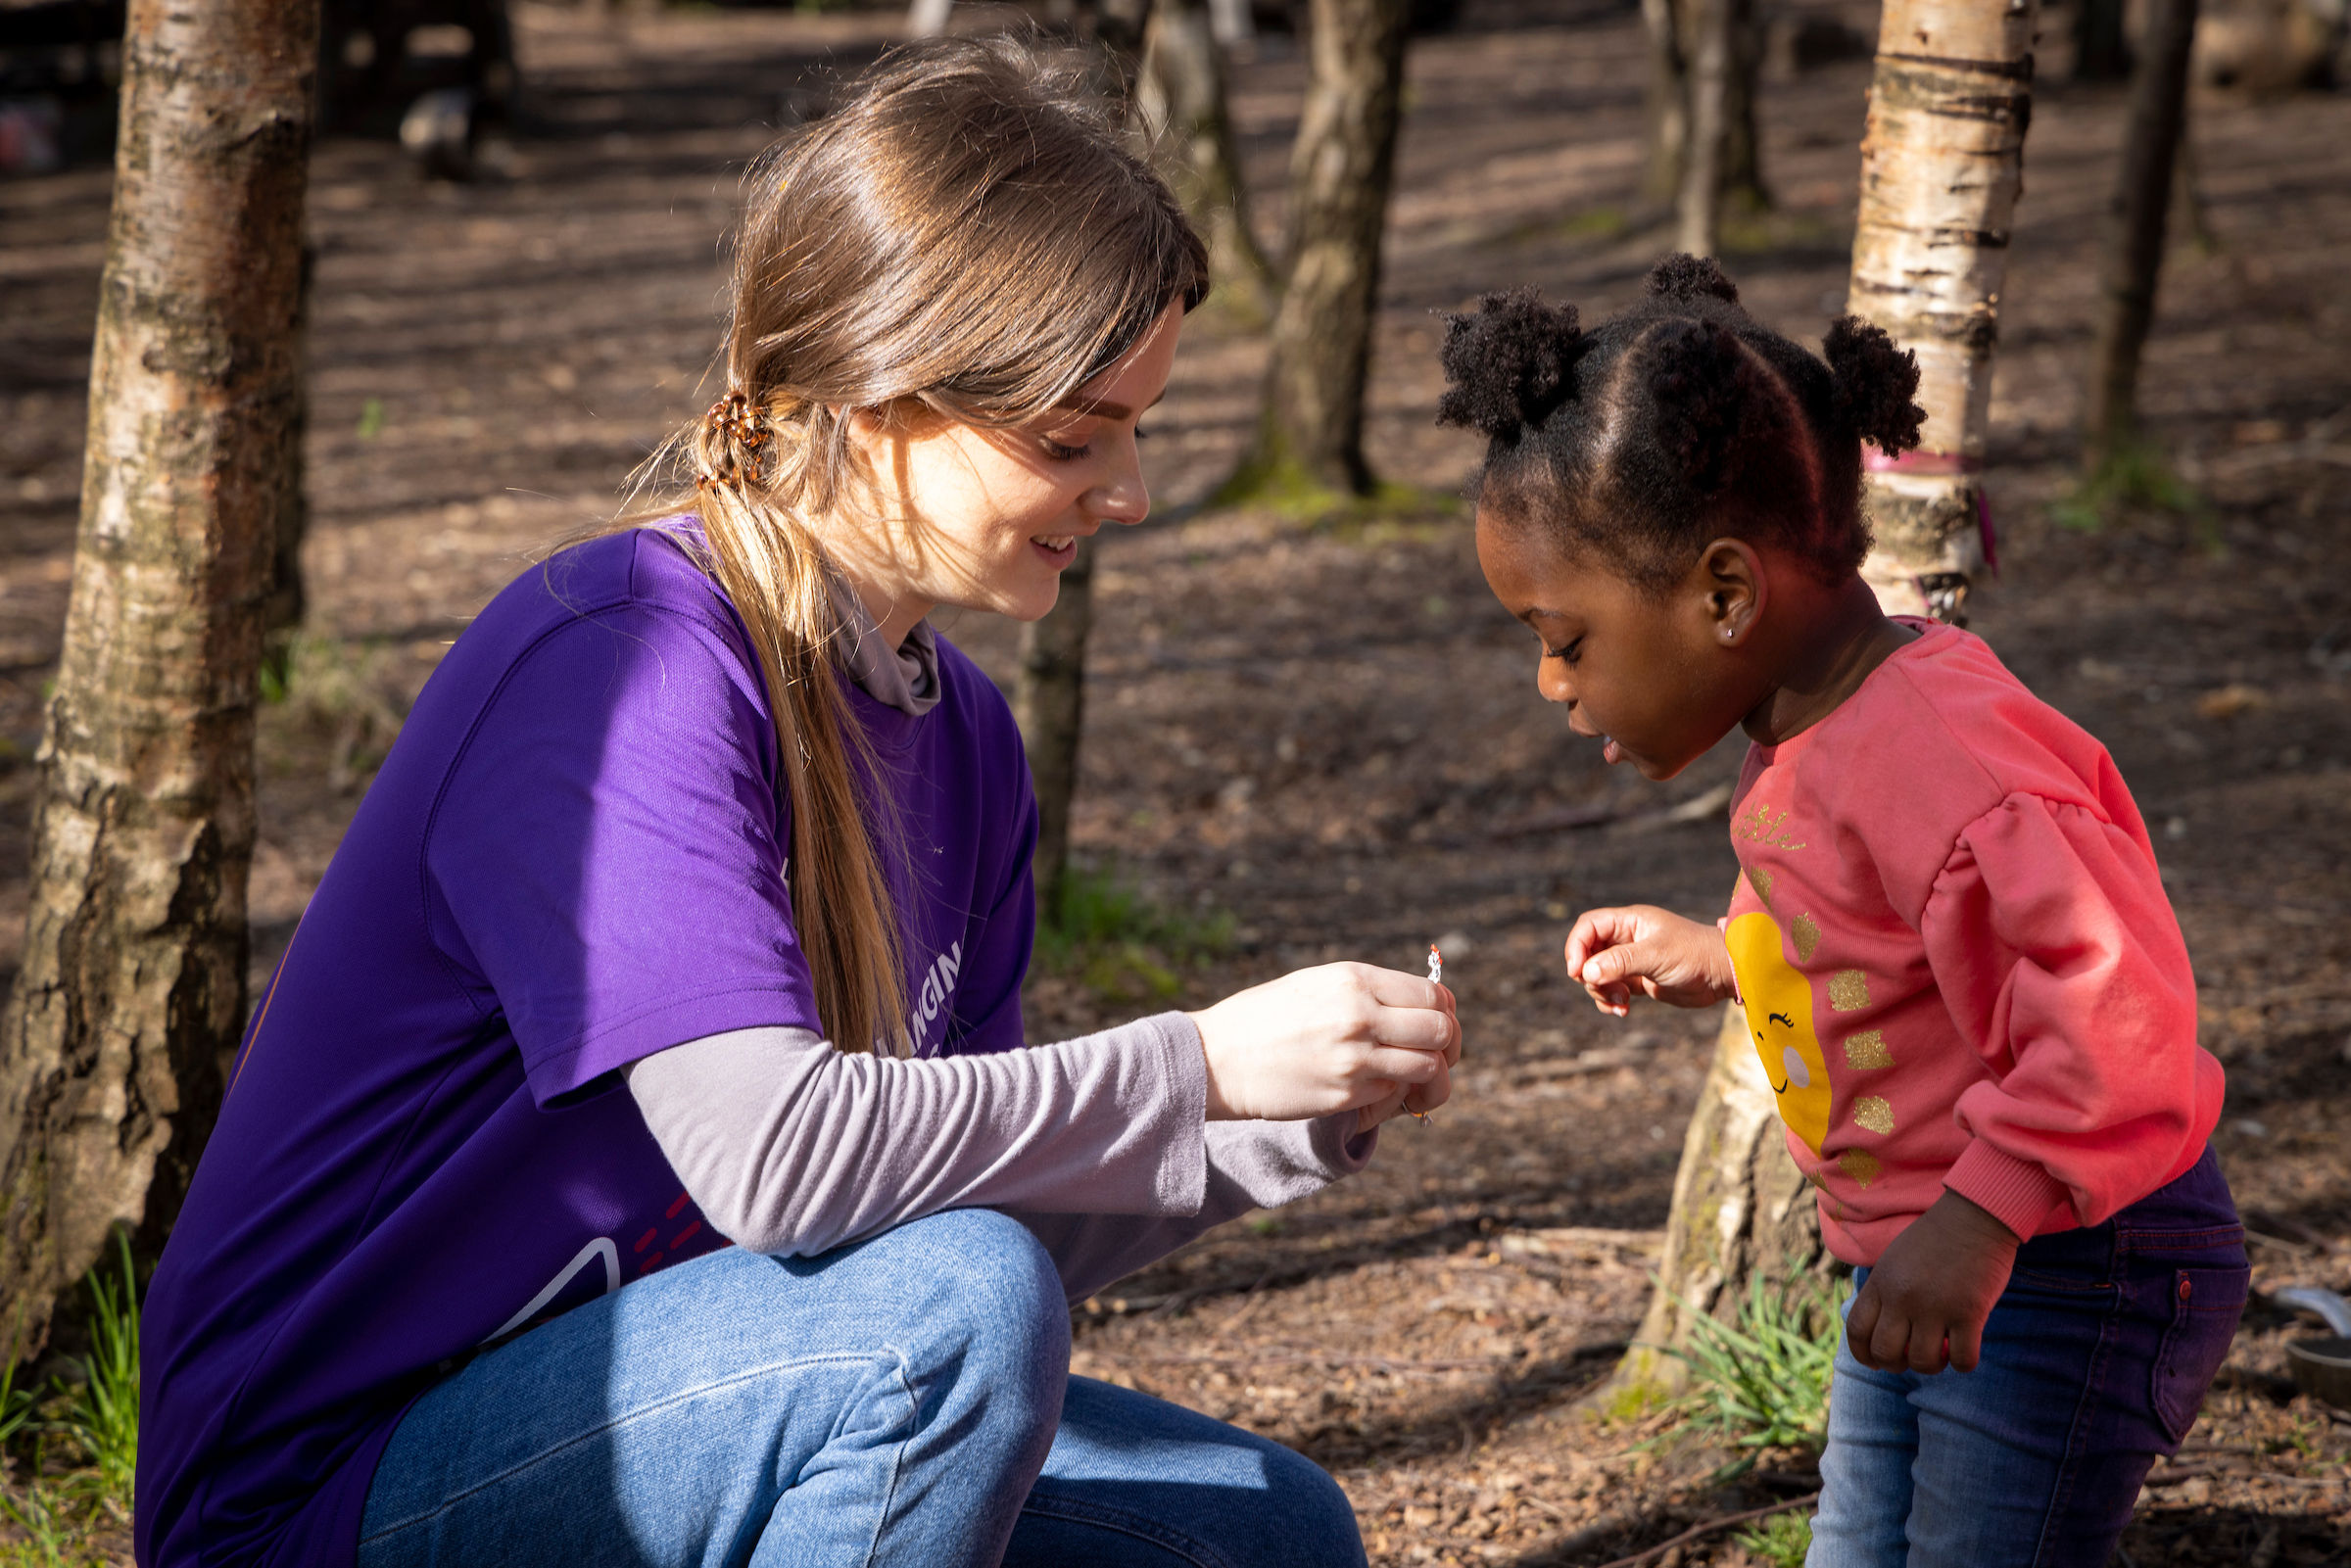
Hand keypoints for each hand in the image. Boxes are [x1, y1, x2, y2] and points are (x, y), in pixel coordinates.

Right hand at [1189, 962, 1459, 1125]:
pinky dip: (1393, 1091)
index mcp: (1354, 980)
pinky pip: (1393, 1094)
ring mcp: (1355, 1059)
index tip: (1439, 1020)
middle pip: (1440, 1031)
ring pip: (1427, 1067)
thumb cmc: (1265, 1017)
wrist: (1218, 1058)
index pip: (1432, 994)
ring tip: (1415, 1074)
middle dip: (1447, 1043)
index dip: (1444, 1010)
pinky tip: (1375, 1085)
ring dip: (1427, 1073)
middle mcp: (1360, 1016)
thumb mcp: (1317, 983)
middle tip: (1437, 1051)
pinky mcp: (1345, 1095)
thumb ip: (1368, 990)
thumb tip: (1422, 1002)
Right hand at [1562, 905, 1735, 1014]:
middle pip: (1588, 953)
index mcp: (1629, 922)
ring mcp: (1631, 960)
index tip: (1576, 972)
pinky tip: (1624, 1010)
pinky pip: (1611, 989)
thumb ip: (1620, 962)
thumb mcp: (1657, 956)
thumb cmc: (1695, 955)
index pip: (1588, 927)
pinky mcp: (1637, 980)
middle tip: (1604, 990)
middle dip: (1589, 975)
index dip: (1576, 946)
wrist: (1724, 975)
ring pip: (1597, 974)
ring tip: (1621, 1004)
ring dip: (1600, 992)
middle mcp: (1627, 938)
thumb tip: (1585, 973)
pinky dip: (1610, 1001)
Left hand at [1846, 1190, 2020, 1373]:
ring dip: (1933, 1366)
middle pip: (1885, 1352)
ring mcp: (1935, 1306)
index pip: (1857, 1330)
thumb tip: (1877, 1330)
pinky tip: (1965, 1352)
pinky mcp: (1969, 1312)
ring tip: (1942, 1353)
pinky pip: (1962, 1360)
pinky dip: (1963, 1364)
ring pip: (1923, 1362)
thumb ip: (1883, 1291)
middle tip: (1913, 1357)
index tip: (1876, 1363)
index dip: (1863, 1354)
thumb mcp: (1894, 1259)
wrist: (1975, 1216)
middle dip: (1897, 1365)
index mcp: (1881, 1282)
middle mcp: (1902, 1296)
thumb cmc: (1935, 1238)